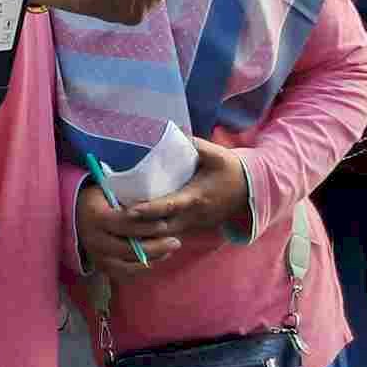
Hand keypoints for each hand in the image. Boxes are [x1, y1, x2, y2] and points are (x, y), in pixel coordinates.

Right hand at [76, 182, 180, 284]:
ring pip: (127, 264)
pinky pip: (123, 274)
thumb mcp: (110, 190)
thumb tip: (156, 201)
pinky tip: (156, 260)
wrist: (76, 214)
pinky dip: (140, 268)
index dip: (145, 225)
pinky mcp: (100, 266)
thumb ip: (129, 197)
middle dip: (155, 246)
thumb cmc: (99, 198)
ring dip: (151, 259)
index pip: (124, 223)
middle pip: (128, 248)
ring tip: (169, 251)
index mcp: (95, 215)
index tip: (165, 224)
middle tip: (176, 242)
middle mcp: (93, 238)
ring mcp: (95, 255)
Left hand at [120, 138, 251, 239]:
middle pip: (162, 227)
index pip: (168, 206)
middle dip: (140, 227)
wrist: (251, 189)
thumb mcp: (216, 154)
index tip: (129, 210)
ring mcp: (194, 224)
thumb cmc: (231, 170)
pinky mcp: (194, 226)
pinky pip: (171, 233)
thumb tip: (174, 132)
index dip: (148, 209)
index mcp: (196, 197)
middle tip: (115, 220)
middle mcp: (193, 215)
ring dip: (145, 232)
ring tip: (121, 225)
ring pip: (165, 234)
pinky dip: (155, 233)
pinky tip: (137, 228)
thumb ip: (194, 144)